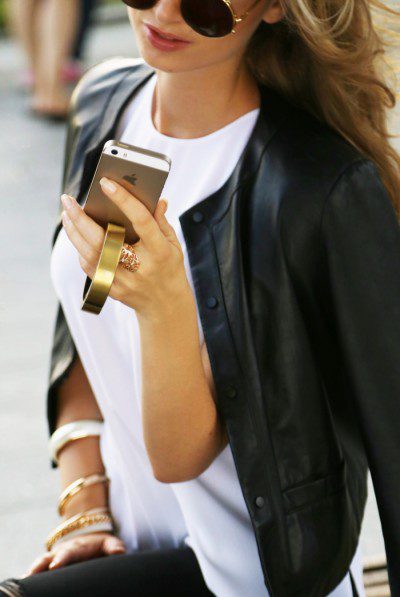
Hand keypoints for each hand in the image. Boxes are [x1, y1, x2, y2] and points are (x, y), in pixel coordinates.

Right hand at [22, 532, 125, 575]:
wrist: (87, 537)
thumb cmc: (99, 546)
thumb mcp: (108, 543)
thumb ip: (113, 546)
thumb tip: (120, 552)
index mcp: (77, 547)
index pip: (69, 553)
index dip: (61, 559)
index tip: (55, 566)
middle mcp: (61, 551)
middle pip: (49, 558)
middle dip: (40, 566)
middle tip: (31, 575)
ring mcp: (53, 557)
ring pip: (40, 562)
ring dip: (32, 571)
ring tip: (24, 581)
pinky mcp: (48, 564)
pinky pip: (38, 569)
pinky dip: (31, 576)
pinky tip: (26, 586)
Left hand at [60, 177, 190, 317]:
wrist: (165, 305)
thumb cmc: (169, 267)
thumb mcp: (172, 243)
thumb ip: (161, 221)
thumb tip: (156, 198)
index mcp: (159, 251)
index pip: (141, 221)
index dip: (124, 201)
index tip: (106, 183)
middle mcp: (140, 267)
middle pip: (104, 241)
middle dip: (81, 218)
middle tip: (67, 199)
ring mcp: (124, 281)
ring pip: (90, 254)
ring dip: (74, 233)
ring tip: (66, 214)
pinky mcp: (112, 290)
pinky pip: (90, 267)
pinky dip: (81, 249)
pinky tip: (77, 235)